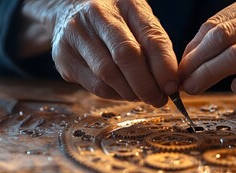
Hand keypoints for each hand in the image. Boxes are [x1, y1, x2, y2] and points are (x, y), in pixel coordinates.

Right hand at [22, 0, 178, 106]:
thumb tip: (171, 84)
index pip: (150, 37)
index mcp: (125, 3)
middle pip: (126, 56)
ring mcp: (76, 34)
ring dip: (131, 93)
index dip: (164, 67)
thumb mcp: (138, 22)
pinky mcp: (63, 56)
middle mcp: (97, 14)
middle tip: (159, 99)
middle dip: (146, 85)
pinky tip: (123, 92)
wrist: (68, 11)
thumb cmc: (115, 22)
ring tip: (142, 96)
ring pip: (108, 75)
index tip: (172, 87)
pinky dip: (114, 94)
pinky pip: (95, 86)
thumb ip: (155, 47)